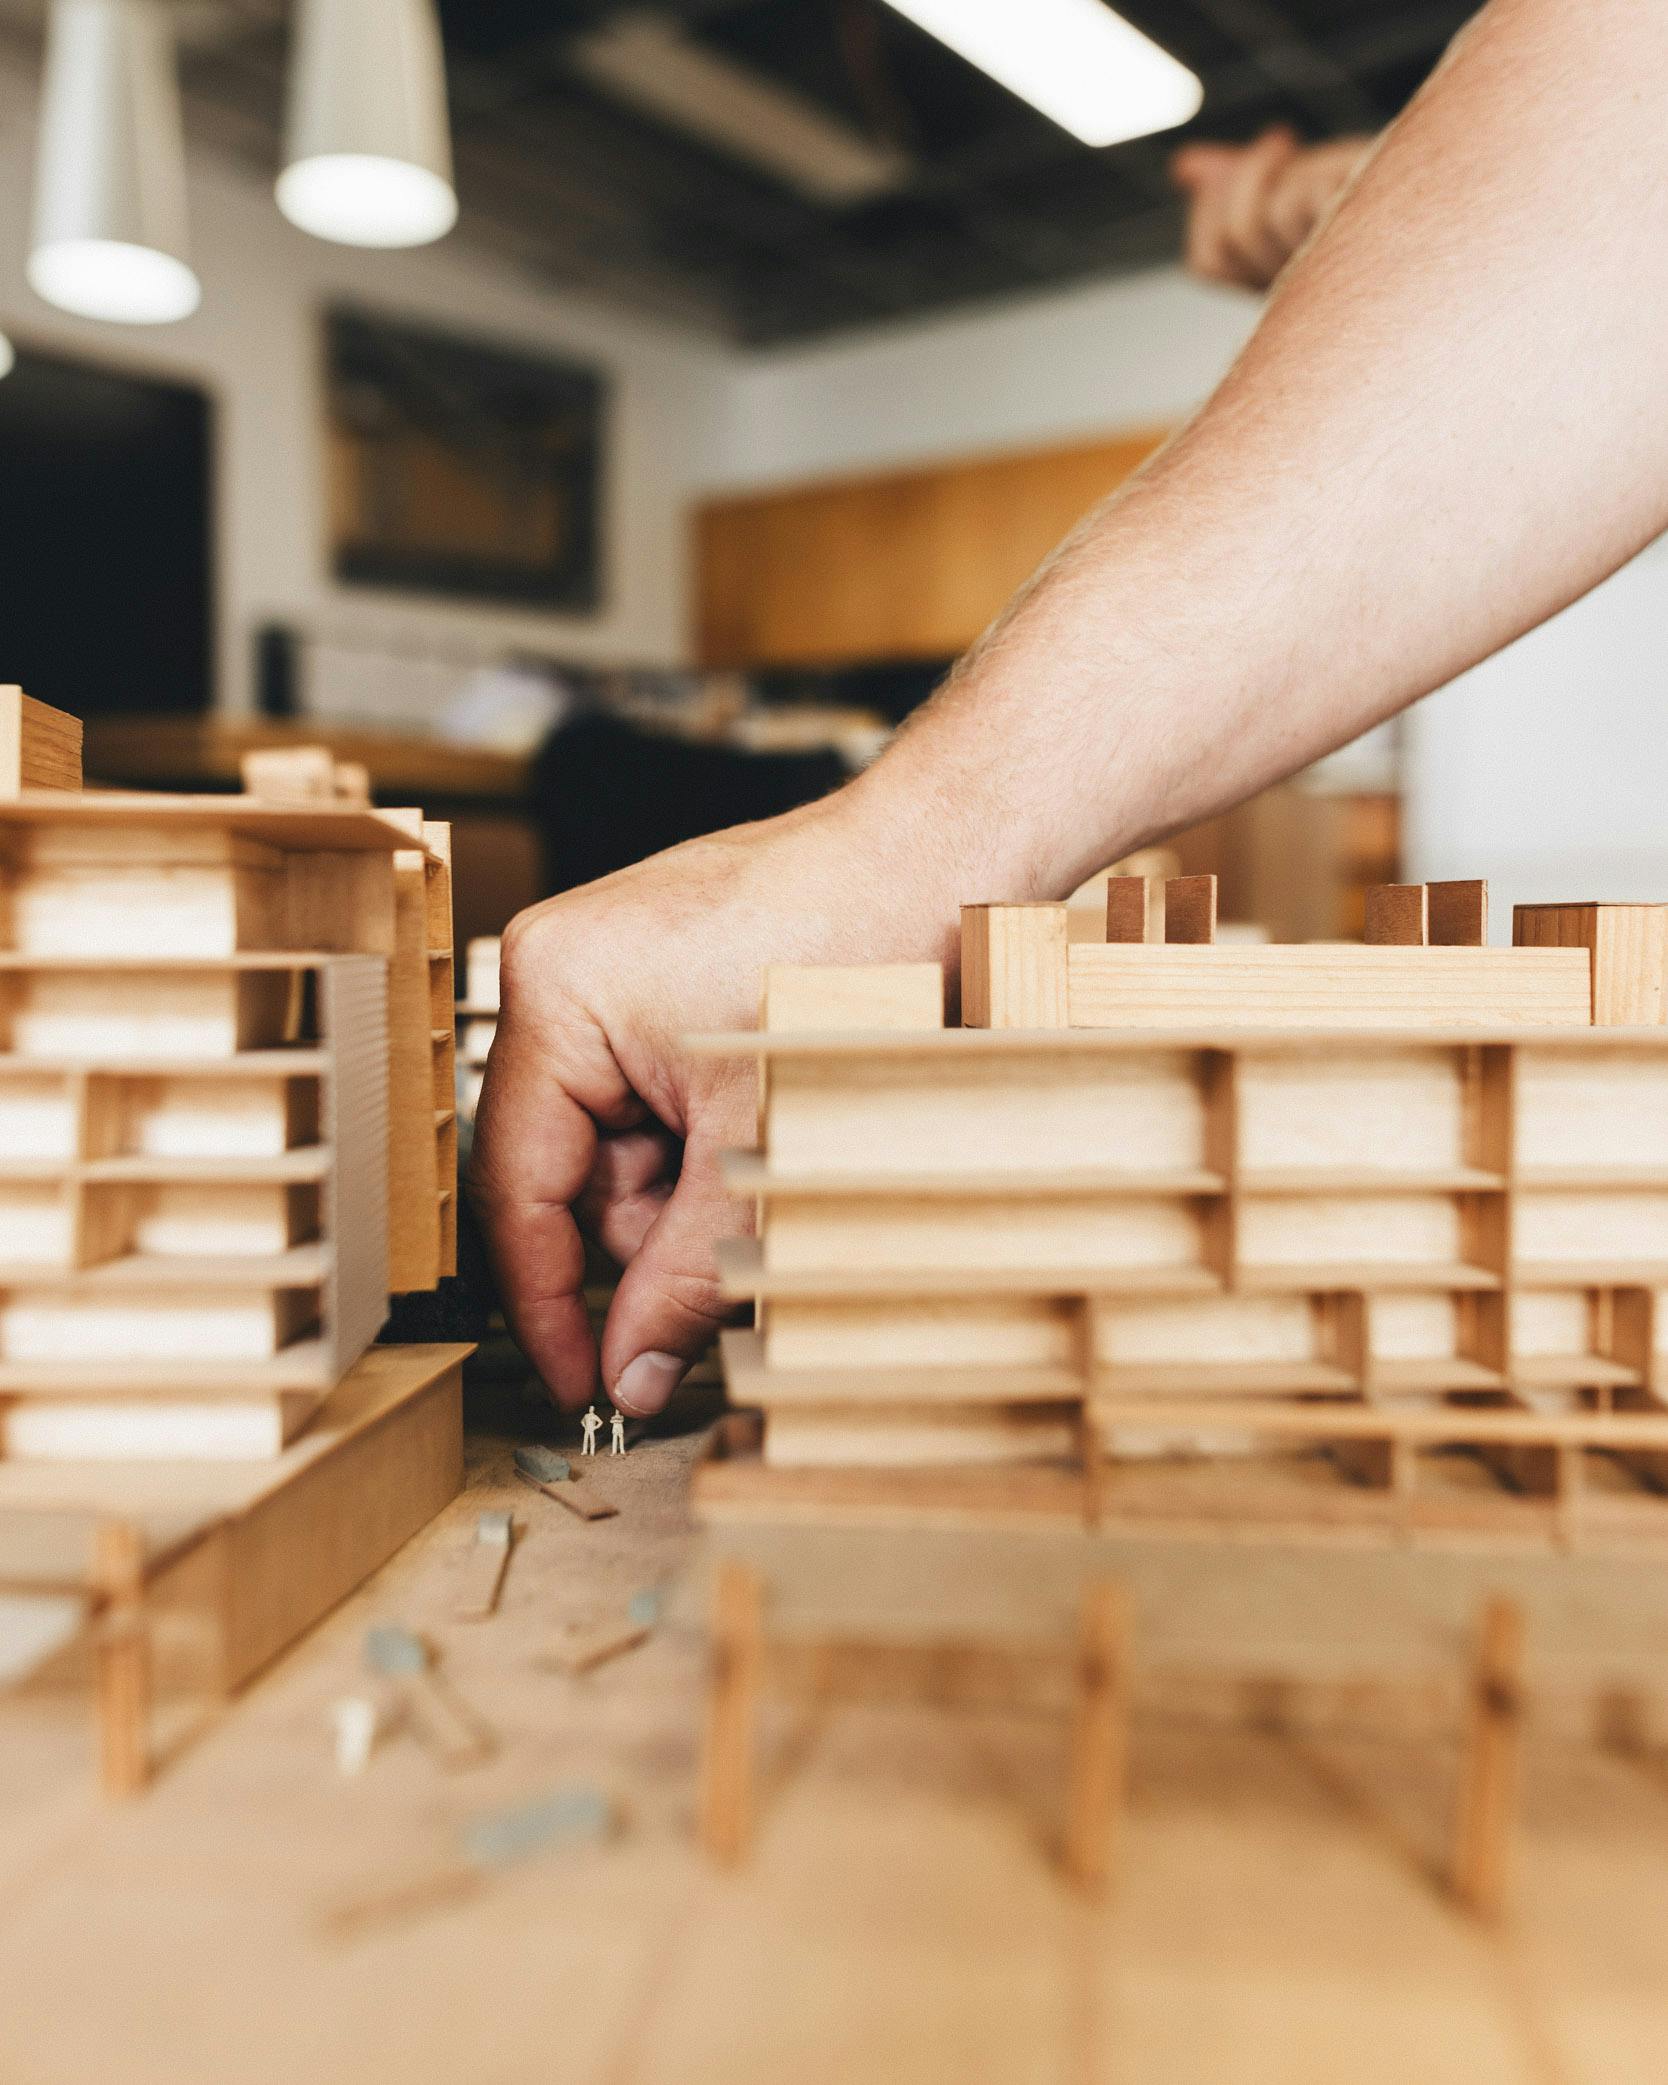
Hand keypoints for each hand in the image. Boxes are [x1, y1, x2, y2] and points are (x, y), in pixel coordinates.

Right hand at [467, 790, 961, 1418]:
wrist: (944, 853)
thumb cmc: (858, 954)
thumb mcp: (760, 1142)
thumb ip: (684, 1275)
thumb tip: (628, 1380)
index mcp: (554, 995)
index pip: (517, 1185)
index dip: (547, 1303)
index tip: (578, 1387)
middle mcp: (562, 973)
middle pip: (575, 1172)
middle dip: (659, 1227)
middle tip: (742, 1245)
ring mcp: (612, 969)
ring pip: (628, 1147)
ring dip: (699, 1183)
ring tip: (784, 1142)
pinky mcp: (665, 975)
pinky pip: (662, 1098)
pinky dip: (717, 1134)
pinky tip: (780, 1112)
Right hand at [1171, 127, 1374, 290]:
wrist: (1460, 215)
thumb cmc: (1386, 204)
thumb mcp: (1304, 191)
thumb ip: (1242, 185)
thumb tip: (1183, 167)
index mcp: (1279, 289)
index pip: (1206, 259)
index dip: (1209, 213)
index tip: (1247, 166)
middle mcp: (1292, 295)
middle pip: (1231, 235)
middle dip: (1248, 180)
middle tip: (1282, 145)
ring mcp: (1317, 279)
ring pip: (1262, 220)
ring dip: (1292, 176)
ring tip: (1332, 171)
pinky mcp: (1346, 252)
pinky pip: (1297, 206)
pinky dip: (1316, 178)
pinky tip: (1347, 178)